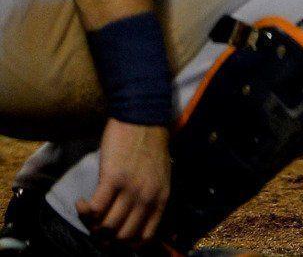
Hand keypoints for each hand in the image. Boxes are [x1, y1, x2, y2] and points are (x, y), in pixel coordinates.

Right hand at [78, 119, 170, 246]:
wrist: (143, 117)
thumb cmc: (149, 147)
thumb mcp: (160, 176)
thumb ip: (150, 198)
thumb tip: (133, 223)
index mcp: (161, 198)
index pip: (145, 238)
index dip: (126, 245)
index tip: (113, 239)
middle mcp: (148, 197)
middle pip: (122, 237)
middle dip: (106, 238)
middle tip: (96, 226)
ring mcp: (131, 188)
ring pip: (106, 227)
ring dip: (92, 225)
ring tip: (88, 213)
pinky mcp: (112, 178)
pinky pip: (94, 209)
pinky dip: (83, 211)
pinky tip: (81, 201)